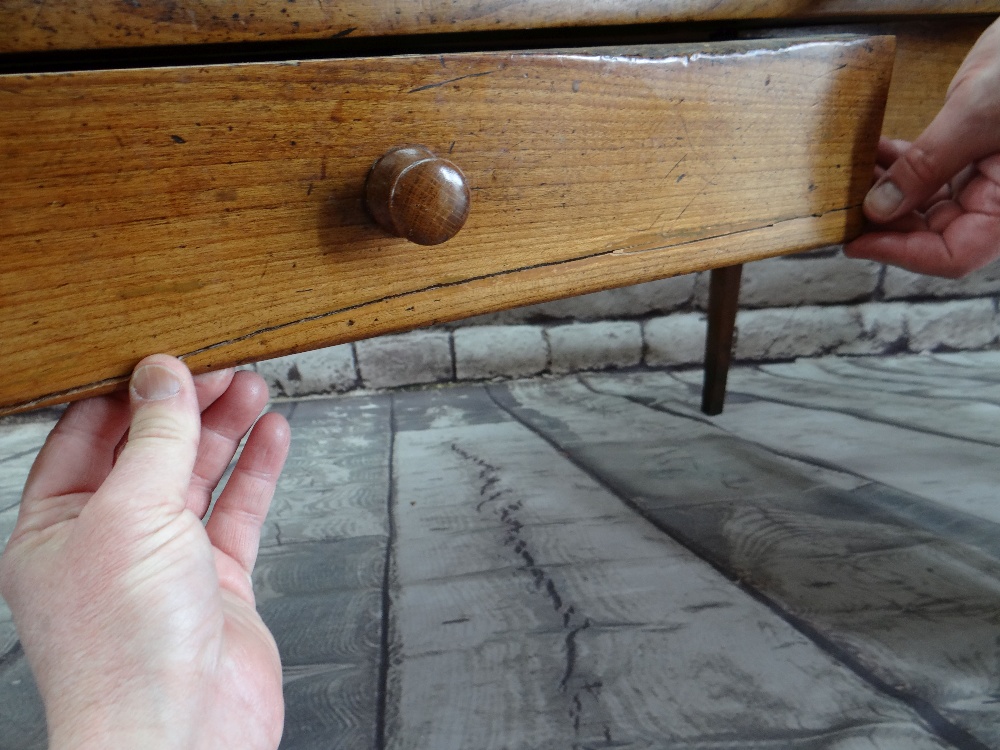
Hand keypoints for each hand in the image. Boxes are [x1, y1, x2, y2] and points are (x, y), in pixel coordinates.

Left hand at [0, 355, 289, 749]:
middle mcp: (108, 542)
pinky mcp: (217, 583)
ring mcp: (165, 562)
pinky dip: (256, 472)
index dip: (125, 393)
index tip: (165, 356)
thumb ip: (154, 438)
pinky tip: (272, 437)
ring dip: (226, 431)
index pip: (86, 438)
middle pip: (149, 452)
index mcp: (54, 527)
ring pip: (198, 478)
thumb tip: (162, 376)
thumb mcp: (131, 514)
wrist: (182, 734)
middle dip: (186, 406)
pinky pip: (237, 513)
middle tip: (223, 367)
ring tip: (253, 388)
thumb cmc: (126, 647)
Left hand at [845, 18, 999, 277]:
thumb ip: (928, 165)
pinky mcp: (970, 155)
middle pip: (932, 234)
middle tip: (840, 208)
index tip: (855, 241)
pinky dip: (895, 166)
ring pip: (922, 205)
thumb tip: (878, 208)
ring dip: (882, 193)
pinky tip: (869, 153)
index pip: (954, 255)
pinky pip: (926, 174)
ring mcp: (983, 179)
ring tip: (847, 177)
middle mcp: (996, 200)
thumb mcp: (977, 115)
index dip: (901, 253)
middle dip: (883, 221)